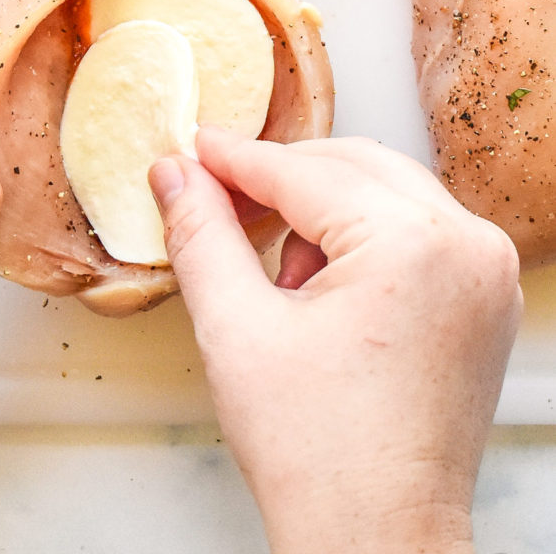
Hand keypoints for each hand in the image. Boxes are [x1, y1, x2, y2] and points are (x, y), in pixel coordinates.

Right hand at [149, 129, 521, 553]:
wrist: (378, 539)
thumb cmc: (316, 455)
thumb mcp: (235, 328)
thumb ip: (200, 232)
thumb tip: (174, 172)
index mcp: (413, 245)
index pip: (305, 172)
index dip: (236, 158)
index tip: (194, 147)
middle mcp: (467, 244)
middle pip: (352, 166)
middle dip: (280, 178)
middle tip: (218, 194)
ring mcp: (486, 270)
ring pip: (384, 190)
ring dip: (321, 209)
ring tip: (284, 286)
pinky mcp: (484, 293)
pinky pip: (414, 226)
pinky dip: (362, 235)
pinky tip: (325, 291)